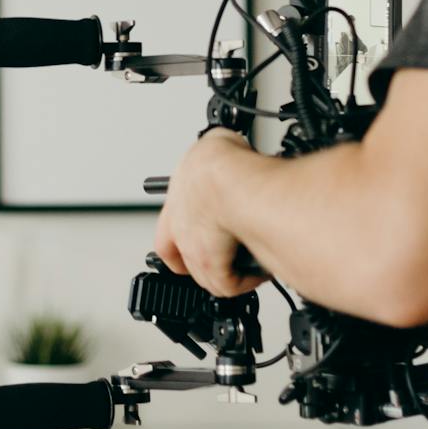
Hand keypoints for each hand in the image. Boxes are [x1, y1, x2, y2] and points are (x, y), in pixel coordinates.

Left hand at [153, 129, 261, 297]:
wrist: (225, 180)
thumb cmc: (219, 160)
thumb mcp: (218, 144)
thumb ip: (223, 153)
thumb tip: (235, 149)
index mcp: (178, 199)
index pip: (167, 232)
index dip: (180, 242)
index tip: (198, 242)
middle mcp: (181, 228)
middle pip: (182, 259)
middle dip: (203, 262)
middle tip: (224, 259)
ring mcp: (193, 248)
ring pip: (206, 275)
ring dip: (227, 273)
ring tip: (249, 266)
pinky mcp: (211, 264)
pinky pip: (227, 284)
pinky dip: (244, 281)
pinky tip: (259, 272)